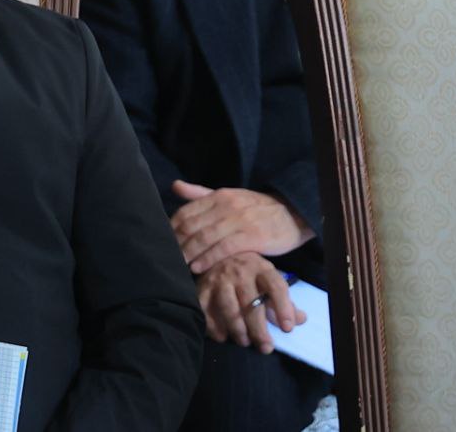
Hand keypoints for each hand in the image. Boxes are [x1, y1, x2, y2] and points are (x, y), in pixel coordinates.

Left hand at [170, 181, 311, 272]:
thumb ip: (201, 193)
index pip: (186, 211)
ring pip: (205, 237)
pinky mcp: (252, 236)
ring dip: (188, 253)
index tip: (163, 242)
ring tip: (178, 265)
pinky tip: (198, 268)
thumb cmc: (257, 209)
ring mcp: (240, 220)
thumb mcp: (230, 196)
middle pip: (192, 226)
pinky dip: (208, 258)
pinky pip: (224, 248)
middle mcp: (227, 205)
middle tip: (166, 259)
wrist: (292, 214)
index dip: (171, 229)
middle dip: (176, 244)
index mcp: (219, 195)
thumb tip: (174, 186)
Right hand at [195, 253, 303, 352]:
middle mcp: (240, 271)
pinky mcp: (201, 288)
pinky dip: (214, 327)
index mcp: (262, 268)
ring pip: (229, 308)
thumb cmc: (248, 274)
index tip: (288, 329)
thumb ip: (284, 302)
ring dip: (238, 329)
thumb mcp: (268, 281)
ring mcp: (219, 279)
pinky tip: (222, 337)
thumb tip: (301, 320)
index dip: (283, 308)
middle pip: (251, 303)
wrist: (216, 254)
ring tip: (244, 342)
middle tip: (266, 347)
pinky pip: (206, 311)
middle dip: (259, 329)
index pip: (276, 287)